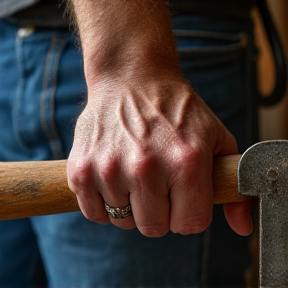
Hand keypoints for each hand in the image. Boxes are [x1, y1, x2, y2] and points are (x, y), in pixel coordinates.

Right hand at [67, 0, 251, 236]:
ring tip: (133, 172)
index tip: (181, 196)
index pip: (190, 225)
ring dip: (131, 204)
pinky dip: (105, 202)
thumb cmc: (176, 111)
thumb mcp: (216, 138)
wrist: (132, 79)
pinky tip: (114, 176)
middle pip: (154, 227)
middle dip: (159, 212)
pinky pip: (94, 212)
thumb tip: (242, 227)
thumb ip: (233, 186)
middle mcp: (146, 167)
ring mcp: (109, 168)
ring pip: (123, 221)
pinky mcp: (81, 169)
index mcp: (186, 162)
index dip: (187, 213)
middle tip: (156, 184)